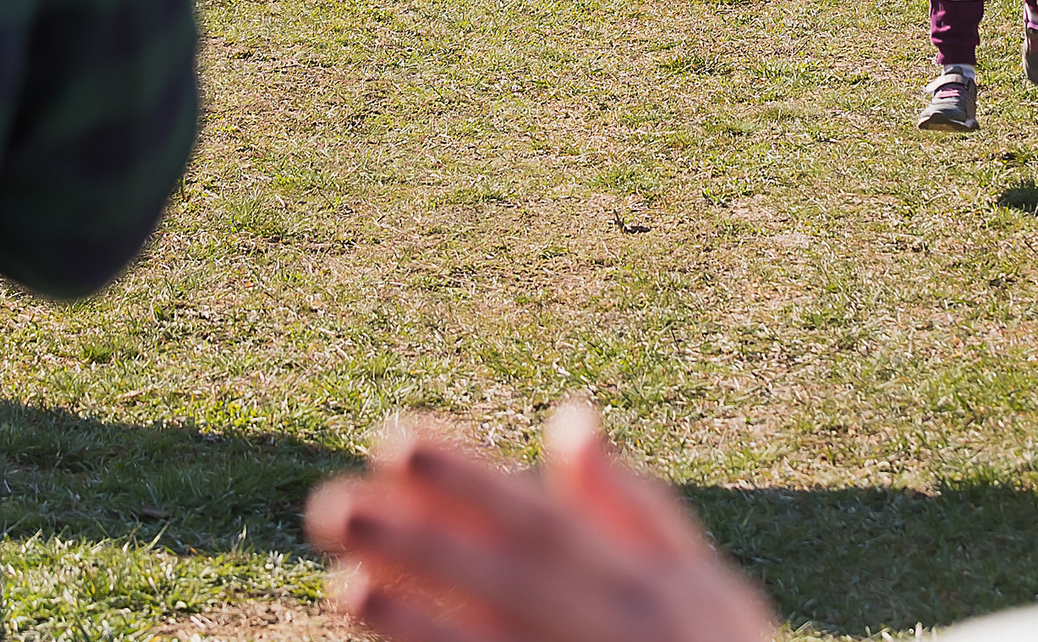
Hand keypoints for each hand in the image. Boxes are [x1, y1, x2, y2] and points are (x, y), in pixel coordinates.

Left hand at [309, 402, 776, 641]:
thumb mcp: (701, 582)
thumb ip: (633, 504)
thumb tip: (570, 417)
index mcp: (644, 584)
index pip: (543, 519)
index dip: (469, 482)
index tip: (399, 443)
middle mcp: (604, 632)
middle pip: (502, 582)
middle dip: (419, 543)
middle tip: (336, 506)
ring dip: (413, 623)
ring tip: (345, 586)